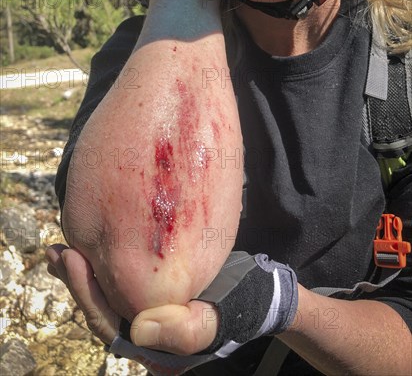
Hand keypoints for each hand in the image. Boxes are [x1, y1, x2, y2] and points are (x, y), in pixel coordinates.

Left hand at [45, 244, 218, 374]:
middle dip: (75, 281)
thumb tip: (139, 329)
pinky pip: (116, 282)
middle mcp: (141, 333)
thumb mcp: (215, 322)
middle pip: (98, 310)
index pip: (108, 323)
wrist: (247, 297)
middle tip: (56, 252)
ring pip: (104, 296)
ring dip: (81, 273)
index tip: (73, 259)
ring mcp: (143, 314)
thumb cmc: (234, 307)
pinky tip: (89, 249)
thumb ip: (184, 333)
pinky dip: (99, 266)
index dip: (87, 293)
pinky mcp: (147, 293)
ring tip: (61, 250)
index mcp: (150, 346)